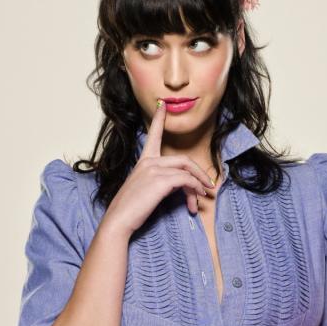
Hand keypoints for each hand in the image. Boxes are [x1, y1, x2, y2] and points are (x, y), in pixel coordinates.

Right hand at [100, 100, 216, 235]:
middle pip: (183, 160)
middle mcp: (148, 162)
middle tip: (208, 187)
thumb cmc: (131, 210)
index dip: (159, 119)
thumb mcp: (146, 191)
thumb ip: (161, 182)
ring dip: (200, 184)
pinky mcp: (160, 180)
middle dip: (199, 173)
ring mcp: (154, 169)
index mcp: (143, 161)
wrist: (118, 220)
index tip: (163, 105)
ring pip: (187, 170)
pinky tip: (196, 199)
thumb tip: (181, 185)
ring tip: (204, 196)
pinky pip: (186, 180)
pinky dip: (195, 189)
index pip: (153, 135)